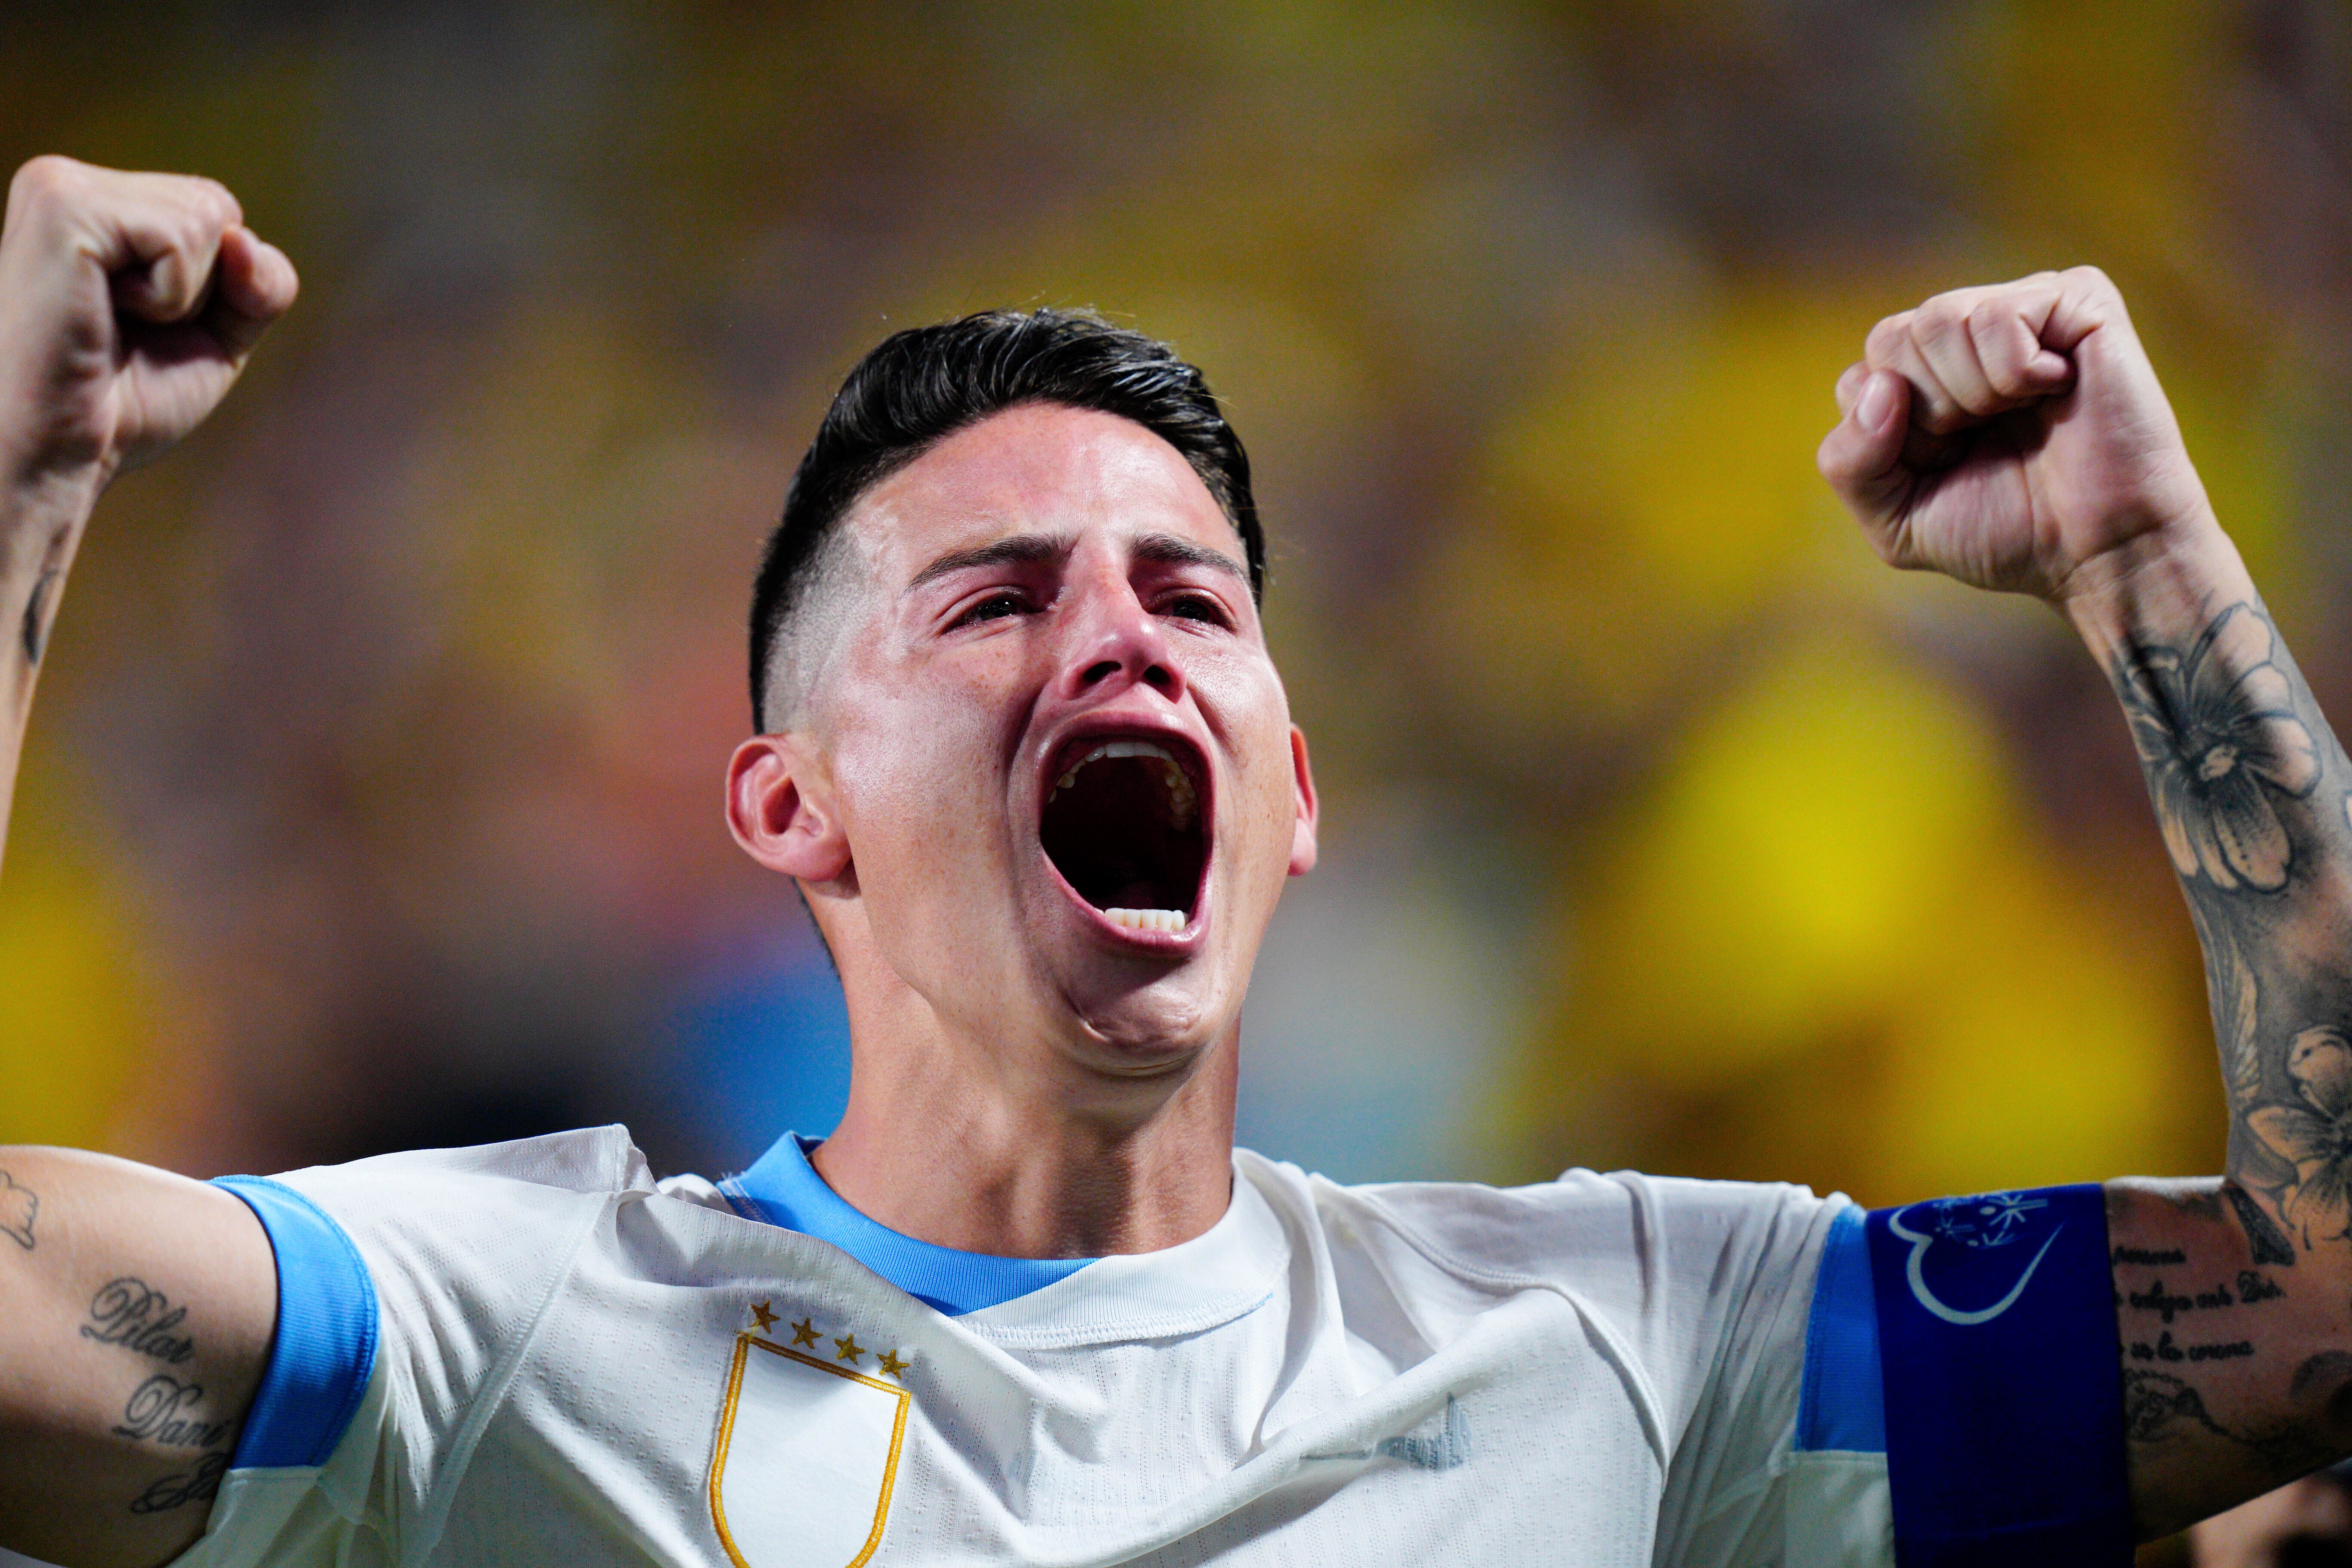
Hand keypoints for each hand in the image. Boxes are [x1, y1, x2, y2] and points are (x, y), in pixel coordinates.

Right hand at [0, 156, 296, 492]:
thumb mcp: (217, 336)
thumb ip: (259, 283)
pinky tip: (101, 313)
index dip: (215, 286)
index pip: (216, 211)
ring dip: (180, 296)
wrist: (55, 453)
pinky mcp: (63, 207)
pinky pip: (180, 239)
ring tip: (107, 321)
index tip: (144, 325)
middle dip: (200, 289)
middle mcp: (67, 180)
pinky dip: (166, 297)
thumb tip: (241, 236)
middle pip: (216, 208)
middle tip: (125, 329)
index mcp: (93, 201)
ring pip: (205, 219)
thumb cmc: (122, 403)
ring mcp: (60, 186)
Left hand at [1817, 267, 2213, 602]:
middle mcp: (1972, 332)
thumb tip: (1878, 384)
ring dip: (1973, 392)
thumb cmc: (2009, 531)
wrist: (2102, 549)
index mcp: (1926, 375)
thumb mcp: (1896, 519)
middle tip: (1990, 438)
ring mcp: (2026, 308)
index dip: (1897, 438)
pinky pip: (2001, 314)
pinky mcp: (2079, 299)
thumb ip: (1849, 462)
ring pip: (1940, 319)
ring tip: (2023, 412)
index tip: (1950, 464)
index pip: (1863, 376)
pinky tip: (2055, 388)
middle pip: (1893, 338)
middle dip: (1931, 411)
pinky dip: (2017, 370)